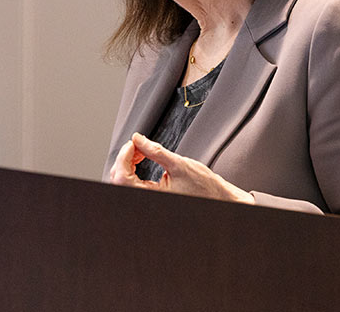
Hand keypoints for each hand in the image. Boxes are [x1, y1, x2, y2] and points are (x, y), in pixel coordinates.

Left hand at [108, 133, 254, 204]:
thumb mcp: (179, 164)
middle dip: (125, 158)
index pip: (122, 178)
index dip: (124, 156)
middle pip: (120, 179)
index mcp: (152, 196)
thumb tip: (137, 139)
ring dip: (129, 162)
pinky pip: (134, 182)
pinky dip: (134, 168)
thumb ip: (155, 151)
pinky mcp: (152, 196)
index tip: (133, 143)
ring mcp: (150, 199)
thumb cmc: (205, 188)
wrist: (219, 198)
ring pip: (125, 181)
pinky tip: (143, 157)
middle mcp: (148, 200)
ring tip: (142, 150)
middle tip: (138, 145)